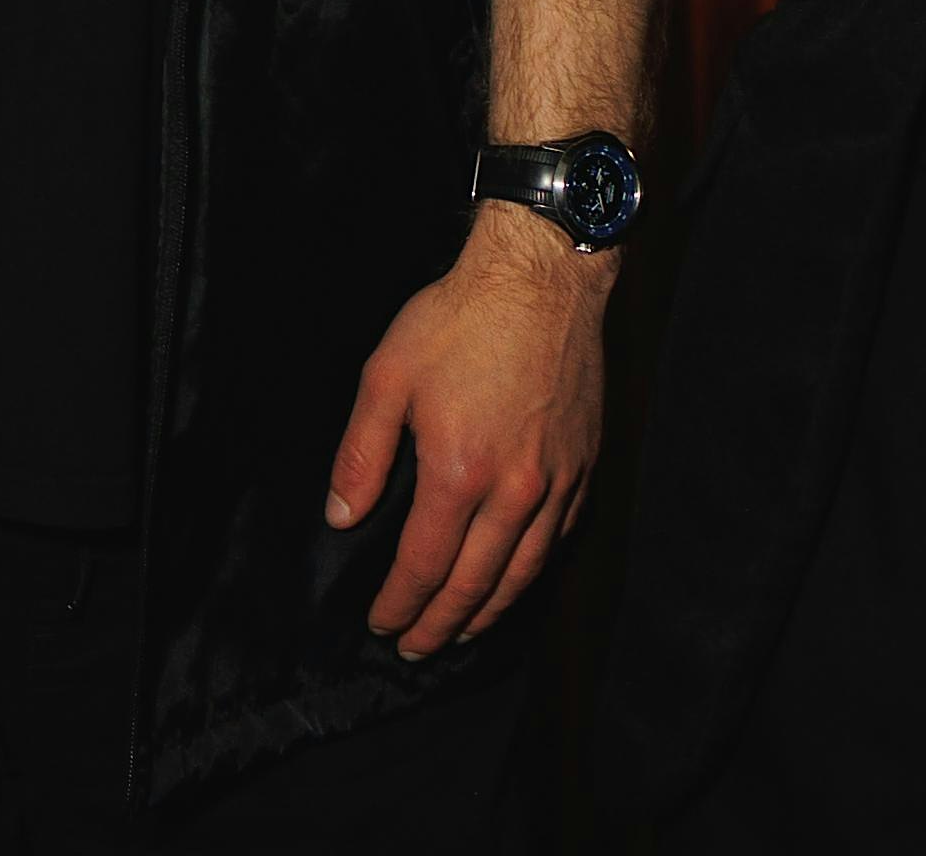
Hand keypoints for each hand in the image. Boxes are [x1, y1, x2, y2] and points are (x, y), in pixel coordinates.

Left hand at [321, 210, 609, 659]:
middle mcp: (514, 491)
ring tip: (462, 632)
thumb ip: (362, 455)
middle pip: (476, 584)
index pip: (425, 564)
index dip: (401, 602)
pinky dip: (533, 572)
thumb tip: (341, 517)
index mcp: (459, 472)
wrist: (542, 277)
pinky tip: (515, 579)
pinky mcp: (584, 466)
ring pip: (523, 572)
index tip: (381, 624)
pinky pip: (559, 538)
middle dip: (441, 624)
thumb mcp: (387, 376)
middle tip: (416, 648)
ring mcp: (557, 482)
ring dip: (489, 612)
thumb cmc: (458, 318)